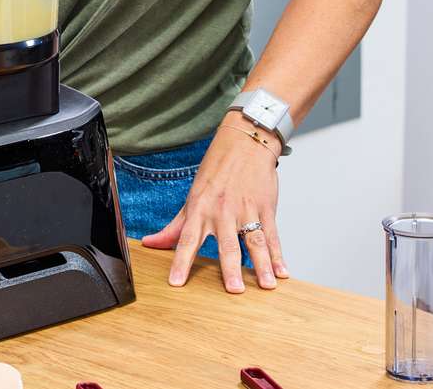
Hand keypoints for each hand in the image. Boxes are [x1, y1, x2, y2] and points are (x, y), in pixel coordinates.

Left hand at [140, 114, 288, 292]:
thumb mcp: (192, 197)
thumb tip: (150, 243)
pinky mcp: (265, 207)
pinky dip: (278, 255)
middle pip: (226, 244)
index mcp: (200, 209)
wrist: (245, 142)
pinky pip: (272, 234)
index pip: (187, 240)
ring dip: (262, 265)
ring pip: (255, 241)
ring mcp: (246, 209)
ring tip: (266, 286)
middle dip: (230, 268)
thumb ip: (174, 226)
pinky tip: (282, 273)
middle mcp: (222, 211)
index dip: (180, 262)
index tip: (176, 283)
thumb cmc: (216, 172)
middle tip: (234, 290)